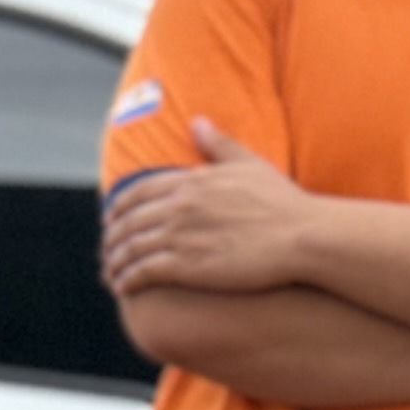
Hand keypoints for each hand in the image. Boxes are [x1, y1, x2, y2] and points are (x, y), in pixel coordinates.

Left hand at [97, 122, 313, 297]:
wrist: (303, 236)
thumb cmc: (283, 203)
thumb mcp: (250, 164)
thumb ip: (219, 144)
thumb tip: (197, 121)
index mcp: (191, 182)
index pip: (137, 192)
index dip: (118, 207)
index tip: (110, 219)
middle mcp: (179, 206)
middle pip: (128, 222)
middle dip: (112, 239)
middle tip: (106, 251)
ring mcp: (181, 236)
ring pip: (130, 249)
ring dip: (115, 263)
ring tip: (110, 274)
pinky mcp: (186, 265)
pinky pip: (143, 272)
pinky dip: (128, 280)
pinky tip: (123, 288)